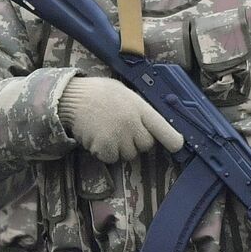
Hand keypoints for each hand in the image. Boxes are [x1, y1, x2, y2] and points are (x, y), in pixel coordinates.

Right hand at [57, 76, 183, 163]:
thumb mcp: (125, 94)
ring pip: (129, 154)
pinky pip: (112, 158)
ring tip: (107, 130)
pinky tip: (98, 137)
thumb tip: (152, 126)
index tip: (178, 146)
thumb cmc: (99, 93)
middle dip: (137, 141)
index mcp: (140, 107)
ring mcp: (119, 136)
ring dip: (120, 148)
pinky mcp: (105, 147)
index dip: (173, 140)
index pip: (163, 127)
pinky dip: (105, 153)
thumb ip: (140, 110)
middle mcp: (133, 123)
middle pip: (146, 145)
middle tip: (122, 129)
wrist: (72, 97)